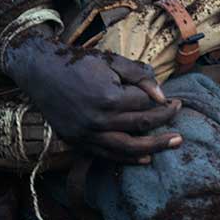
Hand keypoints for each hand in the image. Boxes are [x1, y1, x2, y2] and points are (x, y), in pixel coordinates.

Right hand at [3, 27, 181, 163]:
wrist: (41, 71)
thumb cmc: (79, 62)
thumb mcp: (112, 61)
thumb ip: (139, 76)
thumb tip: (162, 95)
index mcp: (108, 97)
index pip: (145, 104)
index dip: (162, 102)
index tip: (173, 100)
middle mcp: (97, 120)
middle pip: (140, 125)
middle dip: (164, 121)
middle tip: (179, 116)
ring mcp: (86, 134)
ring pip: (127, 148)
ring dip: (154, 147)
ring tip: (174, 143)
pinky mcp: (77, 142)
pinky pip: (107, 155)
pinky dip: (127, 159)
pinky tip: (145, 158)